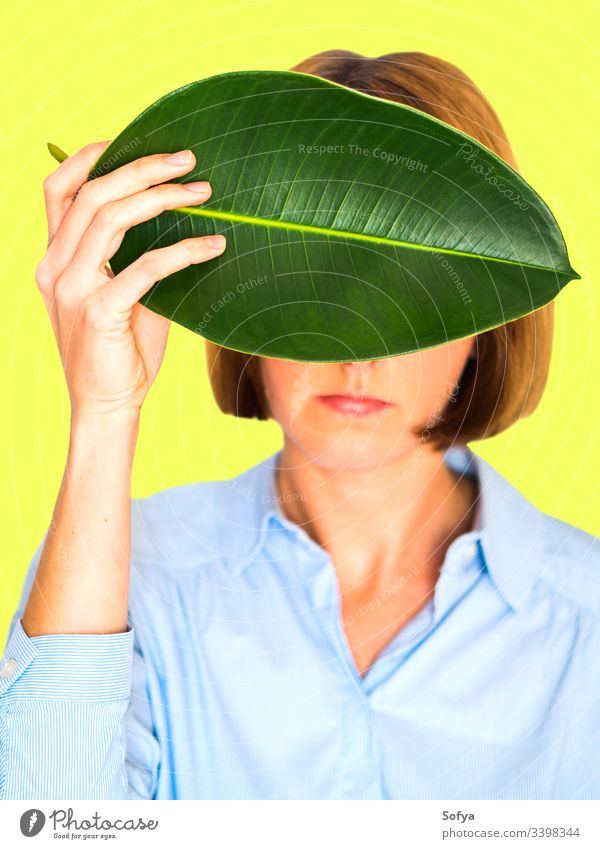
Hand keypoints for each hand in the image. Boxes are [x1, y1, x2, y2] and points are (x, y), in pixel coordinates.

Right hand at [35, 142, 225, 419]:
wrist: (107, 406)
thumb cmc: (121, 351)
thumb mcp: (122, 295)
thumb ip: (133, 258)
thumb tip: (177, 219)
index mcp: (54, 259)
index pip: (59, 190)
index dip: (90, 156)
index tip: (132, 140)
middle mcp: (55, 267)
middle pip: (92, 194)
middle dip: (142, 168)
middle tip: (188, 160)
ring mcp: (72, 289)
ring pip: (111, 219)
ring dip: (162, 198)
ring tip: (203, 192)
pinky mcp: (99, 312)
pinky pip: (145, 267)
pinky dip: (183, 251)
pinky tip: (213, 245)